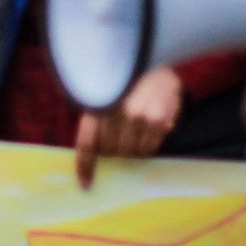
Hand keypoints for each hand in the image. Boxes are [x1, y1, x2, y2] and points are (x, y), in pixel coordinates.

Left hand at [74, 66, 182, 187]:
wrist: (155, 61)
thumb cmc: (123, 82)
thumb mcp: (102, 94)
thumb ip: (95, 121)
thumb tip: (92, 156)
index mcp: (97, 104)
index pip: (88, 143)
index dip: (85, 167)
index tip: (85, 184)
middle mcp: (117, 111)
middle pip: (110, 152)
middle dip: (111, 150)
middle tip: (117, 136)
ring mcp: (140, 117)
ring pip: (131, 153)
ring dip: (130, 148)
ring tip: (133, 130)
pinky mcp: (160, 120)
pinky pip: (149, 149)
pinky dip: (146, 146)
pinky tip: (147, 129)